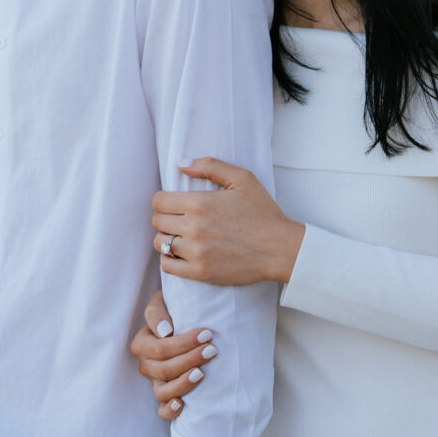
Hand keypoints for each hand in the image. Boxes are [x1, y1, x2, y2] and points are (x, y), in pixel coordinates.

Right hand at [130, 290, 218, 421]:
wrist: (186, 322)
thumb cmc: (174, 310)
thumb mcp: (162, 301)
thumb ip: (157, 311)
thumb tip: (165, 331)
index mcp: (142, 343)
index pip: (160, 349)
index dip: (183, 343)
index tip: (207, 334)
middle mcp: (146, 365)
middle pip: (164, 369)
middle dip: (190, 360)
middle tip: (212, 350)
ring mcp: (155, 383)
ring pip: (162, 392)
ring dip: (183, 384)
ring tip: (202, 374)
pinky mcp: (166, 397)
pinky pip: (162, 411)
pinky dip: (170, 410)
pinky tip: (182, 404)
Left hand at [153, 158, 304, 285]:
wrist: (280, 249)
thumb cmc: (263, 212)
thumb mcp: (243, 179)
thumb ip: (210, 166)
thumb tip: (180, 164)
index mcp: (200, 203)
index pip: (158, 201)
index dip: (164, 200)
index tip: (175, 204)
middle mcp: (194, 227)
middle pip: (157, 221)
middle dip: (166, 217)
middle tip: (180, 219)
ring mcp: (196, 252)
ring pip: (160, 243)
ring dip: (167, 238)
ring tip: (181, 236)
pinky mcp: (200, 272)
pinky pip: (167, 266)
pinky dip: (168, 259)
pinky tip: (181, 253)